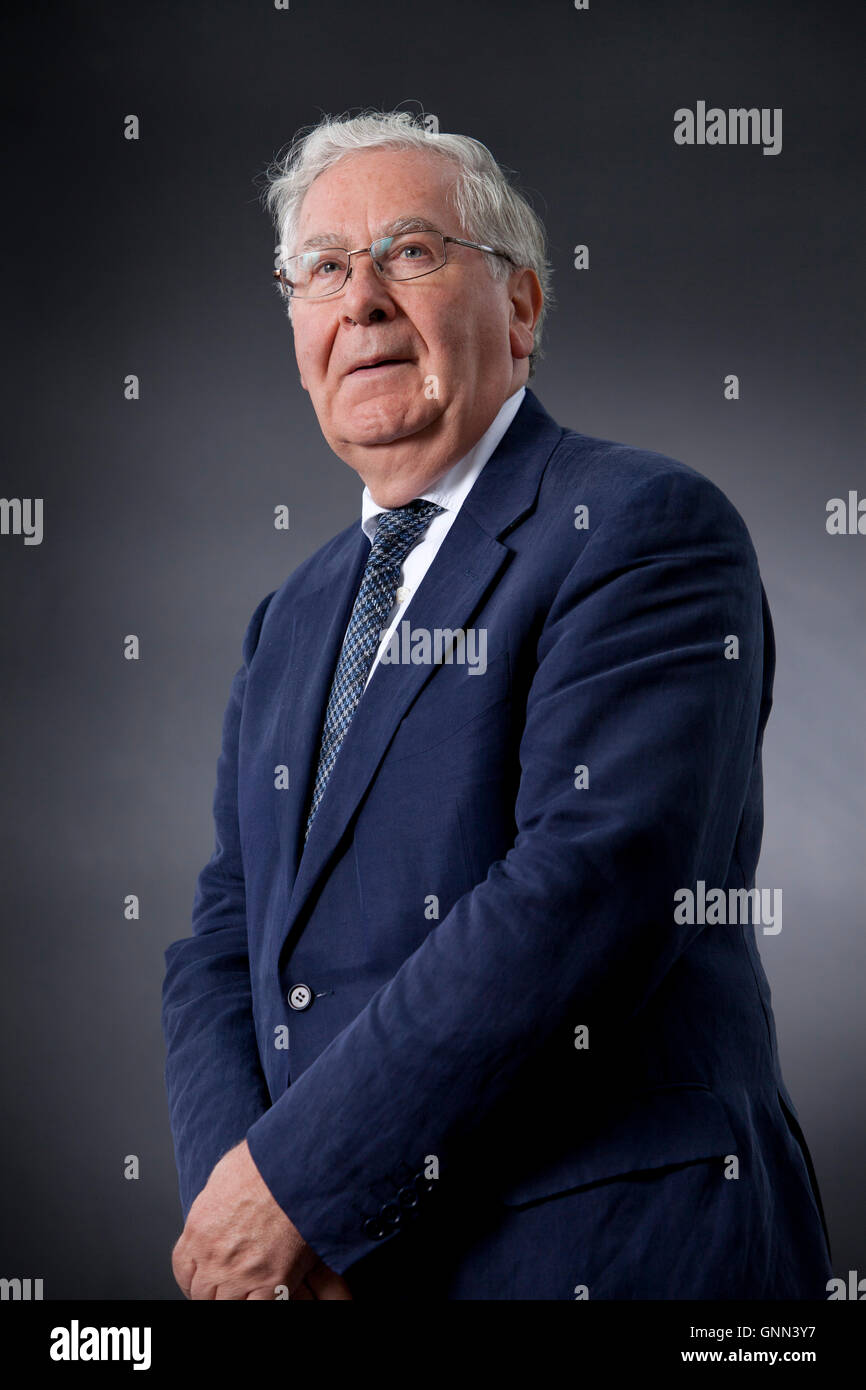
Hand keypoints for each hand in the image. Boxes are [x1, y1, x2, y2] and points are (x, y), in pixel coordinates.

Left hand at [171, 1139, 350, 1299]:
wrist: (296, 1169)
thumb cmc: (265, 1163)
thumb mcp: (223, 1175)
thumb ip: (215, 1201)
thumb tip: (218, 1205)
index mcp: (199, 1230)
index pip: (183, 1270)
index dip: (191, 1280)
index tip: (201, 1280)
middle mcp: (214, 1257)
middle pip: (202, 1293)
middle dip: (212, 1291)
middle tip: (226, 1286)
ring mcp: (242, 1273)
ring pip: (226, 1306)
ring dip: (234, 1299)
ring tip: (246, 1290)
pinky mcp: (273, 1281)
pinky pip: (257, 1309)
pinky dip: (258, 1304)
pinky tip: (266, 1294)